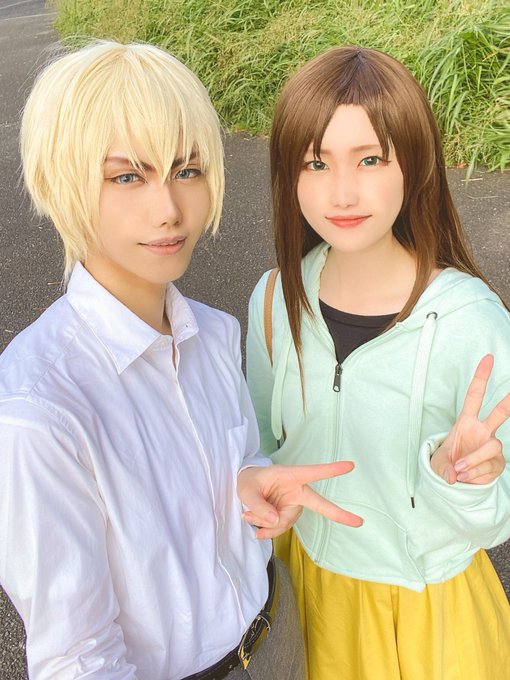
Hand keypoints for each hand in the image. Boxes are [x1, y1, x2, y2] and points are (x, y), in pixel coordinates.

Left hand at [237, 461, 362, 538]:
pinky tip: (255, 527)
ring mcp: (294, 506)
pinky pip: (279, 529)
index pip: (314, 472)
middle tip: (359, 522)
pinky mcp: (287, 516)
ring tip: (249, 514)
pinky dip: (266, 530)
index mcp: (291, 476)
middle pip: (319, 504)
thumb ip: (258, 504)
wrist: (245, 488)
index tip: (350, 465)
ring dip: (265, 523)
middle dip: (339, 514)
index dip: (331, 469)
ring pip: (284, 523)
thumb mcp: (246, 489)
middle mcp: (297, 491)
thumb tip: (275, 520)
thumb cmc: (249, 481)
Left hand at [430, 355, 508, 484]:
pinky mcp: (497, 463)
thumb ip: (444, 468)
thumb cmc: (446, 465)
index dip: (481, 378)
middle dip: (508, 402)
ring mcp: (491, 447)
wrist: (454, 483)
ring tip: (459, 469)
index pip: (474, 396)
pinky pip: (489, 465)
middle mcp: (482, 431)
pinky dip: (475, 472)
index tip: (488, 358)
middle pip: (499, 414)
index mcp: (466, 422)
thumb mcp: (438, 463)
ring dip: (474, 459)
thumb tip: (453, 474)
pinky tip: (465, 477)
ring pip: (492, 446)